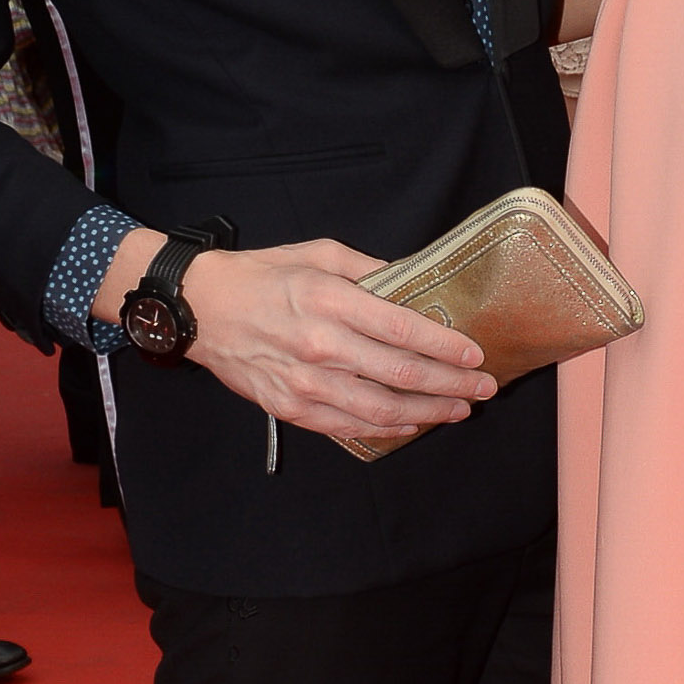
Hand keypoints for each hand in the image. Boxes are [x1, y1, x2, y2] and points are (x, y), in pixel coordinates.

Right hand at [112, 233, 495, 453]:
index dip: (447, 346)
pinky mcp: (290, 408)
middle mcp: (321, 345)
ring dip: (428, 413)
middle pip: (401, 374)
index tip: (476, 354)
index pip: (403, 329)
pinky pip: (348, 426)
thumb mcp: (318, 253)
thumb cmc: (261, 275)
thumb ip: (368, 268)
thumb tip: (411, 278)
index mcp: (330, 301)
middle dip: (451, 384)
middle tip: (483, 387)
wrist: (200, 308)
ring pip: (380, 409)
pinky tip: (412, 424)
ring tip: (459, 409)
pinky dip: (387, 429)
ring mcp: (305, 383)